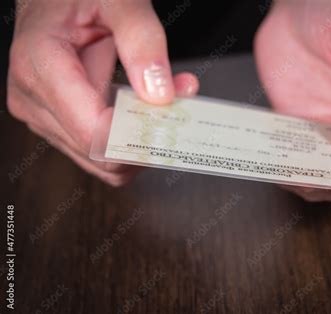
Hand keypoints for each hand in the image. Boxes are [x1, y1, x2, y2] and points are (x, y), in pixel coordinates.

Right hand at [7, 0, 198, 184]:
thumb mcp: (120, 1)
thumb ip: (142, 42)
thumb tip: (159, 95)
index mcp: (39, 65)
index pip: (91, 132)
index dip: (135, 138)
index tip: (170, 123)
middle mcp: (33, 98)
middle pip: (100, 153)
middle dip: (145, 137)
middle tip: (178, 107)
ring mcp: (44, 116)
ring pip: (103, 161)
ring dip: (141, 140)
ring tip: (165, 103)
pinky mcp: (58, 124)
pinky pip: (101, 152)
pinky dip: (130, 139)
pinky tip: (146, 111)